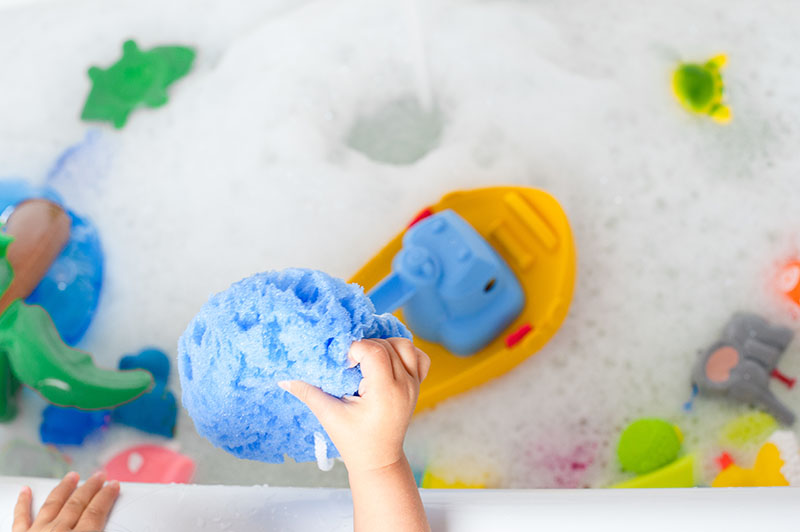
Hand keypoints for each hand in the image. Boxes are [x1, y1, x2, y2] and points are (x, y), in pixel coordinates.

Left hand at [13, 471, 119, 531]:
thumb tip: (116, 528)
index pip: (96, 512)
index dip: (107, 496)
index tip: (113, 486)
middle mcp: (58, 531)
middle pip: (78, 503)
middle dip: (90, 487)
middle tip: (99, 475)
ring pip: (53, 504)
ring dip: (64, 488)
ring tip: (72, 476)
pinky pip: (21, 517)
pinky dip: (23, 503)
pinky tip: (25, 491)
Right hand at [280, 338, 430, 472]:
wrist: (378, 460)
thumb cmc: (354, 441)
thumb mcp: (329, 416)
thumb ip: (308, 393)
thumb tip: (284, 379)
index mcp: (384, 392)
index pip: (374, 351)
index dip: (355, 350)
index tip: (343, 365)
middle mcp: (404, 385)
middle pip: (388, 345)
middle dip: (366, 347)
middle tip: (352, 364)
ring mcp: (414, 385)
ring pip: (406, 346)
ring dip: (385, 345)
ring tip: (367, 360)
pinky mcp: (417, 385)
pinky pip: (419, 358)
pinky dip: (404, 353)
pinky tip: (387, 361)